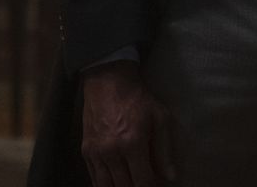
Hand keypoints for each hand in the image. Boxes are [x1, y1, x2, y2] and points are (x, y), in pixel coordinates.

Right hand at [81, 60, 175, 186]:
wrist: (108, 80)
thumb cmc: (138, 98)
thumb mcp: (160, 118)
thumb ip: (165, 150)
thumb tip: (170, 177)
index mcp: (132, 143)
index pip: (143, 182)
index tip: (158, 185)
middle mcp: (111, 151)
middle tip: (145, 183)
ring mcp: (96, 152)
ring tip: (131, 183)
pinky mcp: (86, 151)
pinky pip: (94, 179)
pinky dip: (105, 186)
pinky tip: (115, 184)